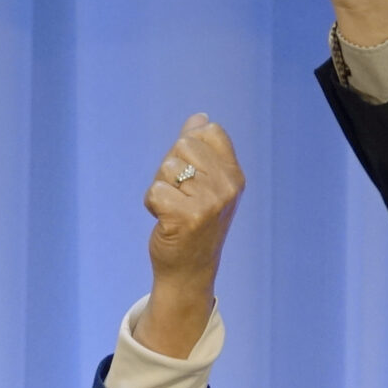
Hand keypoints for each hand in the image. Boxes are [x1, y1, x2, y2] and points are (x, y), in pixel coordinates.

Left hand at [140, 115, 244, 358]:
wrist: (189, 271)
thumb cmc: (193, 224)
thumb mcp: (205, 184)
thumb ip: (201, 150)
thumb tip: (199, 117)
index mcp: (234, 174)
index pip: (208, 131)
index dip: (188, 147)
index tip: (191, 176)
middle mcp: (228, 186)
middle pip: (182, 146)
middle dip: (170, 169)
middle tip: (179, 197)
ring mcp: (210, 202)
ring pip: (167, 168)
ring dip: (160, 188)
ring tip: (173, 210)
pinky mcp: (188, 218)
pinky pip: (155, 191)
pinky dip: (152, 205)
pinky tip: (165, 222)